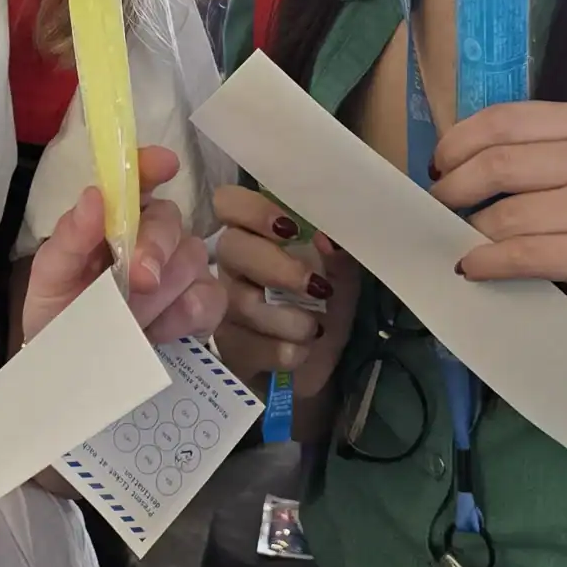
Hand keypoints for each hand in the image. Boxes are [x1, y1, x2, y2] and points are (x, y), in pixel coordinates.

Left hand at [22, 146, 225, 347]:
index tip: (162, 164)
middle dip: (155, 246)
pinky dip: (185, 315)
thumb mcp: (51, 276)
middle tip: (139, 277)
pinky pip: (210, 297)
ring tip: (129, 319)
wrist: (71, 372)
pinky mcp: (201, 303)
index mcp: (114, 215)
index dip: (150, 166)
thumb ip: (70, 236)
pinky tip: (158, 331)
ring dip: (159, 292)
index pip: (137, 178)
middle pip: (169, 220)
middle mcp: (153, 233)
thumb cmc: (60, 312)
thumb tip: (93, 196)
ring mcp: (181, 268)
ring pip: (191, 260)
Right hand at [211, 184, 359, 397]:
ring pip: (243, 302)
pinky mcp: (229, 349)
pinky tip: (301, 351)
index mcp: (256, 235)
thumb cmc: (329, 305)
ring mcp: (223, 308)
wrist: (326, 363)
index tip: (291, 228)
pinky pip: (250, 346)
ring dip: (291, 319)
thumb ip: (336, 250)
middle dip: (278, 268)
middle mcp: (232, 265)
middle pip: (231, 247)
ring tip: (316, 329)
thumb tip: (325, 237)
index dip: (253, 209)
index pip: (229, 202)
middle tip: (317, 287)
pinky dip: (286, 351)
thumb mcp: (342, 272)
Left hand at [431, 101, 566, 362]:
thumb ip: (514, 154)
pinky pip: (523, 254)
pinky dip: (486, 262)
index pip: (504, 120)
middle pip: (500, 164)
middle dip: (455, 188)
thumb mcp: (558, 172)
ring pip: (508, 215)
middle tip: (438, 208)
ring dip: (469, 232)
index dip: (458, 143)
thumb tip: (440, 165)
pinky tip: (471, 267)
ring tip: (459, 240)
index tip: (437, 168)